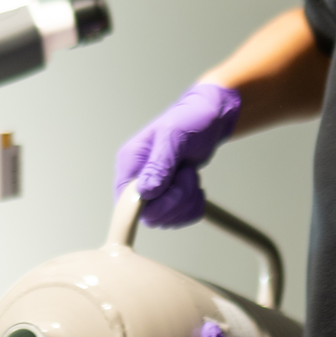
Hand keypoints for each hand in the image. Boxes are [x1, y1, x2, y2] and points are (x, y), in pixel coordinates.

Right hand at [113, 84, 241, 227]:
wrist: (210, 118)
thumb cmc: (190, 119)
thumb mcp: (173, 136)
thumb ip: (159, 165)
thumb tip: (145, 192)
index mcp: (130, 162)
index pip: (125, 201)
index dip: (148, 205)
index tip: (170, 191)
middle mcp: (137, 179)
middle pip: (149, 214)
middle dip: (175, 200)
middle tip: (187, 174)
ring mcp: (153, 190)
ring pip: (165, 218)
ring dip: (186, 201)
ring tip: (190, 175)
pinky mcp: (168, 198)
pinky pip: (178, 218)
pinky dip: (192, 207)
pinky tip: (195, 187)